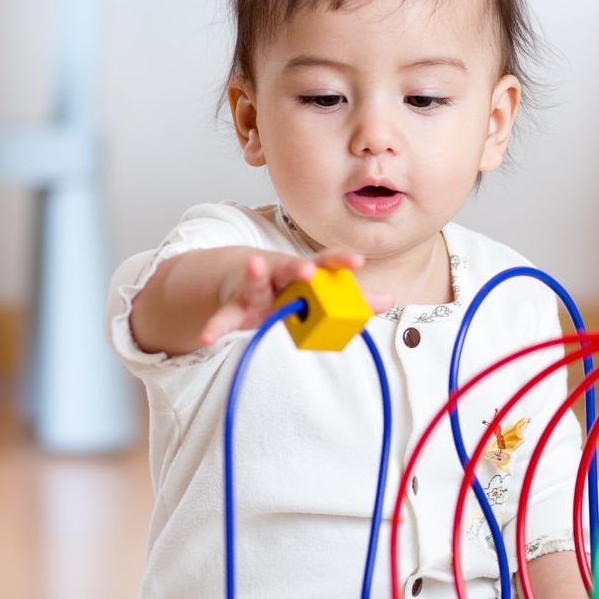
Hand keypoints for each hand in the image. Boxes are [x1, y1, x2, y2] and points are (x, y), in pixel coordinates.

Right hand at [196, 249, 390, 347]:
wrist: (238, 279)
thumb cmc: (286, 287)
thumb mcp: (317, 294)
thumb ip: (351, 300)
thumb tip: (390, 301)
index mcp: (303, 272)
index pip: (325, 263)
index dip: (340, 261)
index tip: (358, 260)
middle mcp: (279, 274)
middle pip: (289, 268)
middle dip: (298, 267)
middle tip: (308, 269)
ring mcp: (254, 288)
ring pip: (254, 283)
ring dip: (254, 275)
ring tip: (254, 266)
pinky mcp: (234, 307)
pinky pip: (224, 317)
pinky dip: (216, 326)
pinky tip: (209, 339)